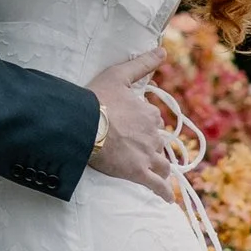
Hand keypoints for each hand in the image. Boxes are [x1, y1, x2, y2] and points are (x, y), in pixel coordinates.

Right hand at [86, 57, 185, 207]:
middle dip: (152, 146)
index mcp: (148, 114)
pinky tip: (168, 199)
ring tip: (159, 175)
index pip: (153, 120)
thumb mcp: (118, 75)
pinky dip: (164, 192)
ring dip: (161, 169)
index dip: (144, 123)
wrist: (83, 125)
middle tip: (139, 150)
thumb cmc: (97, 98)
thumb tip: (163, 51)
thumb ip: (142, 64)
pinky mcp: (137, 173)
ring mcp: (146, 155)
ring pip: (162, 164)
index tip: (133, 126)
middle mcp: (152, 135)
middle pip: (158, 143)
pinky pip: (156, 186)